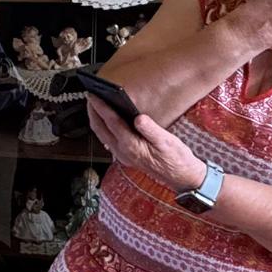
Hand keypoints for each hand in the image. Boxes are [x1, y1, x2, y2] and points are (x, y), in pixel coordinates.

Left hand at [88, 101, 205, 192]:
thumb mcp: (167, 141)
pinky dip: (103, 127)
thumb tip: (139, 118)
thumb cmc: (176, 159)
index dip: (100, 107)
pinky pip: (108, 139)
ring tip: (95, 105)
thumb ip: (151, 130)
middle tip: (90, 96)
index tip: (93, 95)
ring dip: (96, 120)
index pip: (111, 122)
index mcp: (131, 146)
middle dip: (92, 112)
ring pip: (102, 135)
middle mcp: (123, 151)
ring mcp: (123, 155)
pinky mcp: (126, 156)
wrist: (181, 176)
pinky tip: (106, 121)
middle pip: (100, 129)